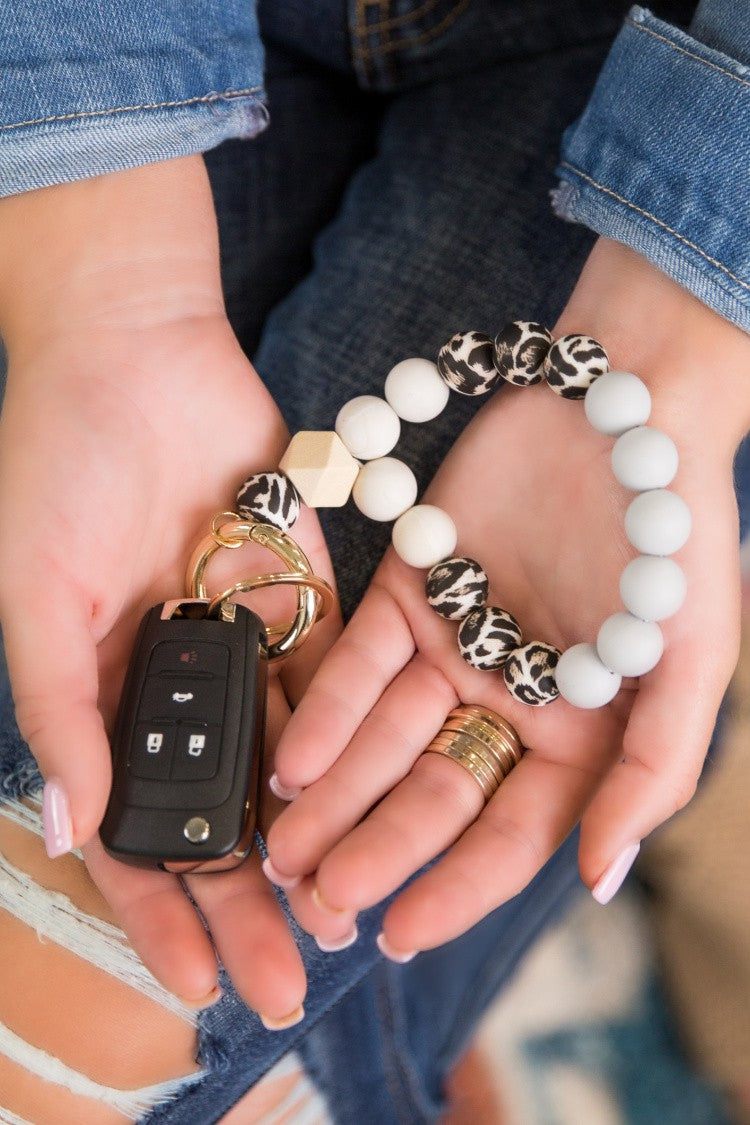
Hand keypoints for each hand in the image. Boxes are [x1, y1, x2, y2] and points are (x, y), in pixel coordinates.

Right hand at [0, 158, 344, 1019]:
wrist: (135, 354)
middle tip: (286, 981)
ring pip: (283, 768)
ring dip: (310, 843)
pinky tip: (374, 813)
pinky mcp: (303, 596)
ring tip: (341, 919)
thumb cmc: (58, 469)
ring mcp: (244, 646)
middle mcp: (176, 685)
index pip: (130, 831)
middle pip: (217, 818)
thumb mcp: (37, 594)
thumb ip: (58, 708)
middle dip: (246, 904)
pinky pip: (331, 686)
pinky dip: (349, 751)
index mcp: (102, 696)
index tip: (193, 985)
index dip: (156, 913)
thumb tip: (70, 824)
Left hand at [266, 239, 747, 956]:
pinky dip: (327, 709)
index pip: (512, 833)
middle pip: (435, 795)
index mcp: (580, 735)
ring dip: (335, 795)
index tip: (399, 935)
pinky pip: (359, 660)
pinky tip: (289, 761)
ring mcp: (457, 646)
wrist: (625, 405)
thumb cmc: (678, 536)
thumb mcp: (690, 661)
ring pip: (385, 738)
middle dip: (376, 850)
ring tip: (282, 851)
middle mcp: (511, 701)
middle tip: (315, 903)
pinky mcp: (411, 590)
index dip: (457, 888)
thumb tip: (601, 879)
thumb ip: (652, 771)